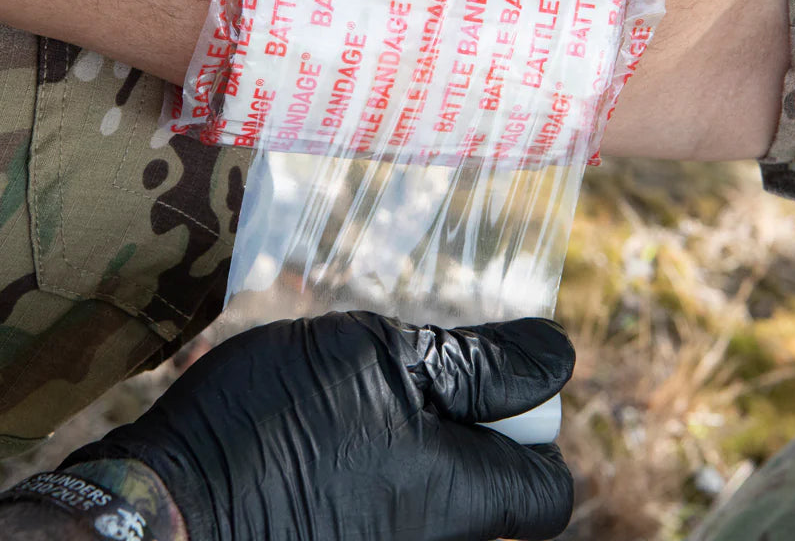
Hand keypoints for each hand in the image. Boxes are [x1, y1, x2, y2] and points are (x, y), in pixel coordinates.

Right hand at [60, 312, 574, 540]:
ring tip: (348, 419)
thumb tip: (557, 358)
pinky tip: (321, 455)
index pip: (549, 490)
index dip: (528, 426)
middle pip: (492, 493)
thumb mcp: (377, 359)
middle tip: (400, 390)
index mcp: (458, 501)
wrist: (156, 517)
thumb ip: (474, 364)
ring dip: (413, 446)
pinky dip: (373, 475)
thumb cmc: (269, 426)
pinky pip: (387, 513)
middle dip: (466, 431)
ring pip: (436, 500)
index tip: (486, 384)